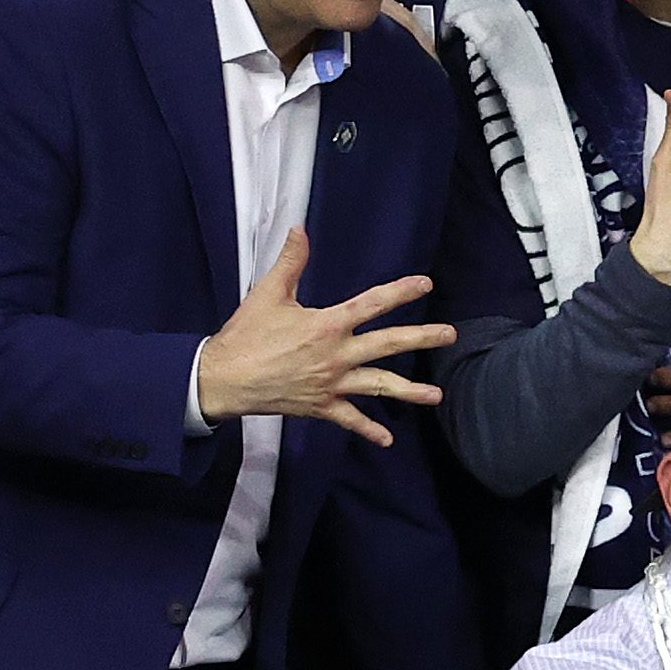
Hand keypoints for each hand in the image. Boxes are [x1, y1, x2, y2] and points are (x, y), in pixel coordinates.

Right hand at [197, 229, 457, 445]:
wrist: (220, 379)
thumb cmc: (244, 335)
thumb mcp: (267, 294)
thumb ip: (289, 262)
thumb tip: (299, 229)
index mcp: (327, 325)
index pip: (371, 304)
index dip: (400, 292)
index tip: (425, 284)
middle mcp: (336, 354)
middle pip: (387, 344)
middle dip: (421, 338)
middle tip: (450, 334)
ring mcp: (331, 383)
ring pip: (377, 385)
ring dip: (409, 391)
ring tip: (437, 396)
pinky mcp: (320, 406)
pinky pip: (349, 419)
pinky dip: (367, 430)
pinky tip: (388, 440)